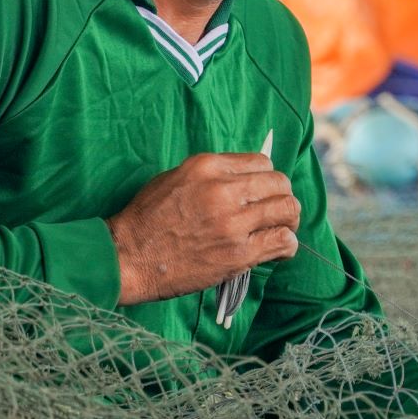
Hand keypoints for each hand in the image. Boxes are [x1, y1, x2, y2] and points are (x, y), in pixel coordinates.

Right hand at [106, 153, 299, 305]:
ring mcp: (233, 223)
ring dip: (289, 219)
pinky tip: (278, 249)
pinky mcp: (238, 254)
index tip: (263, 190)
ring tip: (282, 228)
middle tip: (277, 210)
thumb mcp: (176, 177)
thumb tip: (246, 178)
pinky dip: (287, 245)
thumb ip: (213, 174)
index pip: (261, 162)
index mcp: (208, 167)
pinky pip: (282, 242)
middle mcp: (224, 190)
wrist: (128, 257)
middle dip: (283, 195)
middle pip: (280, 184)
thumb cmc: (147, 218)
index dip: (266, 177)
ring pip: (287, 210)